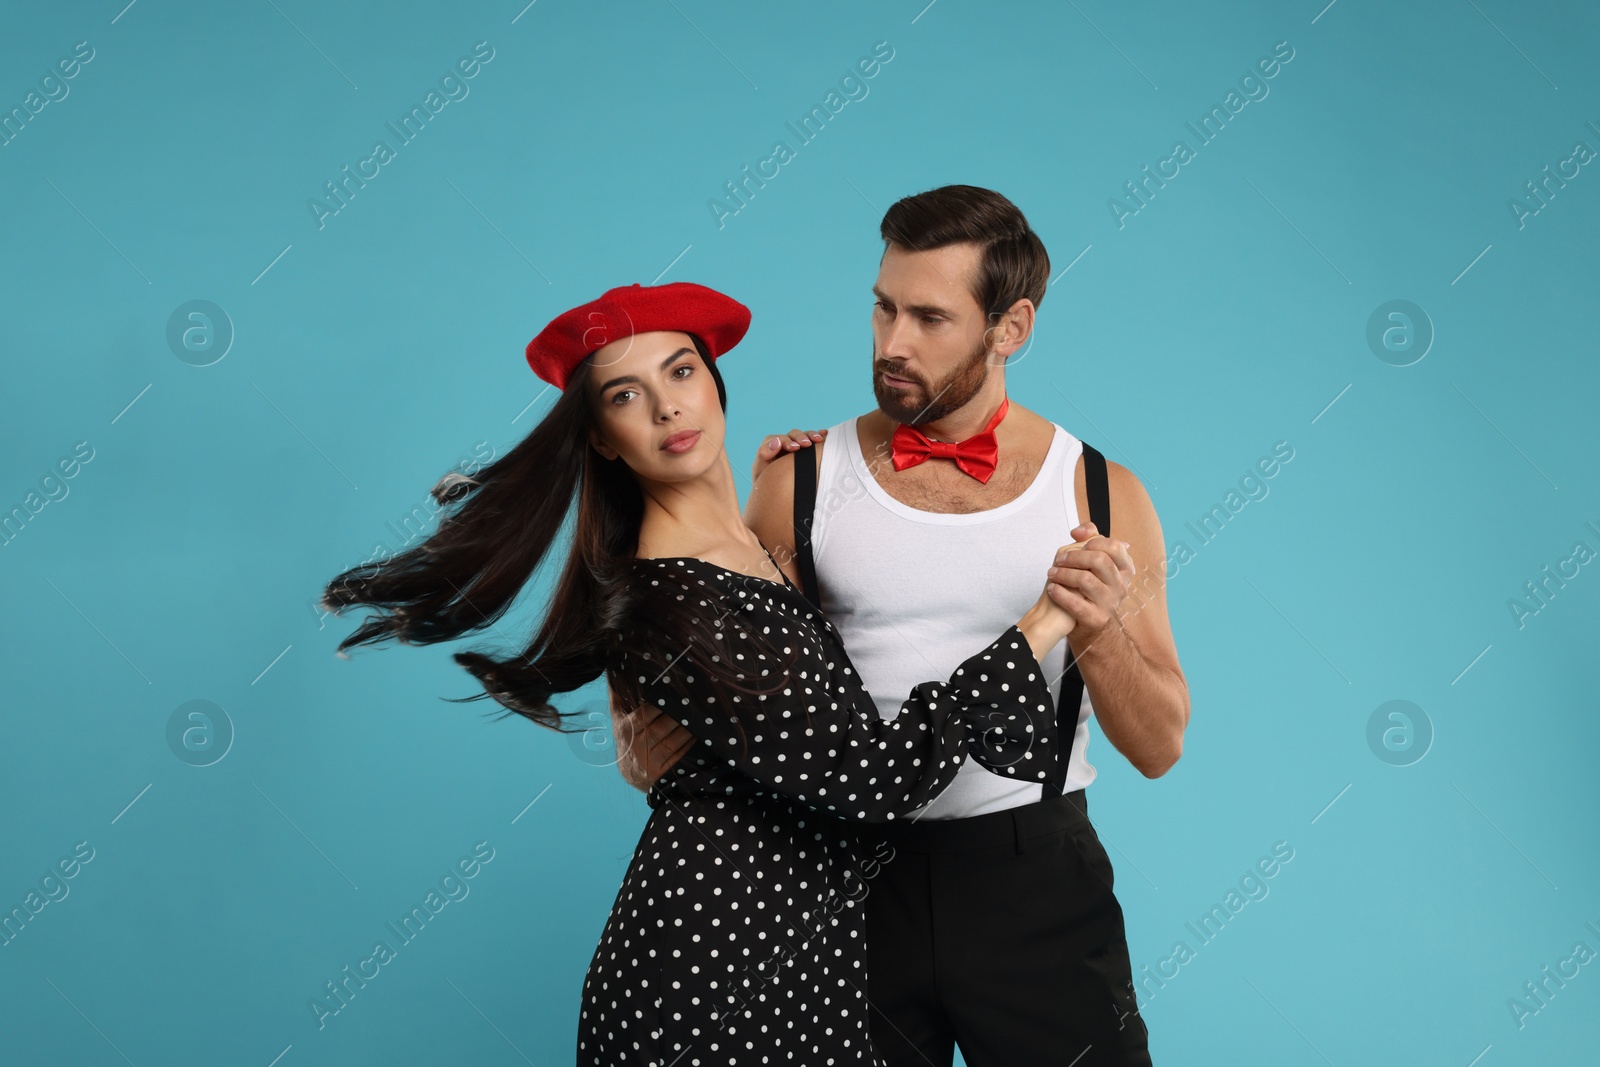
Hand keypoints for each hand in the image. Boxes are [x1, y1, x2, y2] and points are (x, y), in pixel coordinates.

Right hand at [612, 699, 695, 790]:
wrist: (632, 773)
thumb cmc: (628, 737)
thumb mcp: (619, 719)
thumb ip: (618, 697)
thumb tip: (615, 673)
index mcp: (625, 730)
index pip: (644, 715)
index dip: (660, 705)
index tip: (674, 694)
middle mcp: (635, 747)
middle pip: (661, 728)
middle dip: (678, 716)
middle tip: (691, 704)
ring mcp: (648, 762)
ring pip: (673, 742)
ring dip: (688, 729)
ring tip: (698, 718)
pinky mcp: (660, 773)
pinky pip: (679, 756)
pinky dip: (690, 744)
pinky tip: (697, 734)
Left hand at [750, 427, 827, 483]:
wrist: (775, 494)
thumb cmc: (766, 483)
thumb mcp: (760, 470)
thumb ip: (763, 455)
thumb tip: (776, 443)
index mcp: (771, 447)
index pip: (778, 439)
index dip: (786, 441)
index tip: (794, 447)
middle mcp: (784, 444)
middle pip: (792, 435)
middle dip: (800, 438)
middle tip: (806, 444)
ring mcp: (796, 447)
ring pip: (804, 436)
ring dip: (811, 436)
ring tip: (818, 439)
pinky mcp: (806, 451)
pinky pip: (812, 440)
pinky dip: (818, 435)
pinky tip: (824, 434)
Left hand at [1044, 522, 1135, 643]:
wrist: (1078, 621)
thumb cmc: (1083, 586)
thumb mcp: (1089, 561)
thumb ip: (1089, 539)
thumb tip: (1078, 531)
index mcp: (1124, 569)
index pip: (1115, 547)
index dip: (1093, 541)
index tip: (1075, 542)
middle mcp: (1121, 586)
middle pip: (1100, 560)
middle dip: (1074, 557)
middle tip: (1059, 560)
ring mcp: (1110, 603)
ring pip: (1086, 579)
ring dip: (1063, 574)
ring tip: (1052, 573)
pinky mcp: (1097, 619)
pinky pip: (1076, 603)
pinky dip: (1060, 593)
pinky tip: (1052, 589)